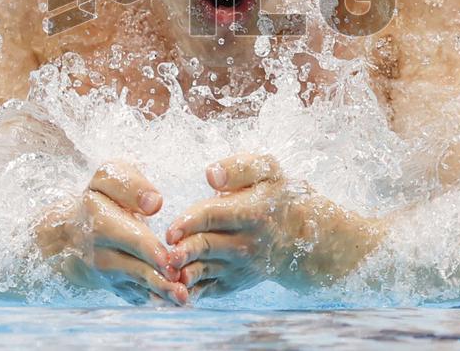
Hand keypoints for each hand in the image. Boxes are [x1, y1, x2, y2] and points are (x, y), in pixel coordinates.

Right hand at [35, 160, 187, 304]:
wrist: (69, 233)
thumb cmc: (98, 199)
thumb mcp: (108, 178)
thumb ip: (131, 185)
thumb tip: (154, 203)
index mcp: (101, 221)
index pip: (130, 237)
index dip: (150, 249)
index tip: (169, 259)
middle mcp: (101, 253)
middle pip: (134, 268)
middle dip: (158, 278)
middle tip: (181, 287)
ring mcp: (107, 274)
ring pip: (136, 286)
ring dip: (159, 294)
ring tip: (182, 299)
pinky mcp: (115, 287)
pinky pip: (135, 296)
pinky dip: (154, 300)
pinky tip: (173, 303)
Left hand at [166, 153, 382, 298]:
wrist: (298, 235)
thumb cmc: (274, 195)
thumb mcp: (267, 170)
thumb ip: (239, 167)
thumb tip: (211, 175)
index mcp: (251, 213)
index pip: (216, 216)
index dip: (191, 223)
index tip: (171, 230)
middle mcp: (245, 244)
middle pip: (207, 247)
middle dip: (184, 252)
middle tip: (165, 255)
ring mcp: (238, 267)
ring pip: (204, 273)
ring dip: (181, 275)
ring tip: (162, 274)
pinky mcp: (231, 283)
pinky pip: (205, 290)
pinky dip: (184, 293)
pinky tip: (164, 290)